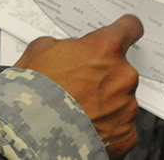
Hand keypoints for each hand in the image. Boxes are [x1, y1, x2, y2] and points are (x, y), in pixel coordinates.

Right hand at [15, 15, 142, 159]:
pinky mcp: (126, 134)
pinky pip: (121, 126)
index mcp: (106, 48)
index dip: (125, 29)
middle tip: (78, 84)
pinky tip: (85, 125)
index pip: (130, 28)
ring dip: (105, 101)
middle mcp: (123, 76)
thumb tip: (69, 50)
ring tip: (77, 108)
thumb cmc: (35, 91)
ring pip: (121, 99)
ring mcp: (127, 107)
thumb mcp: (41, 49)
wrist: (33, 132)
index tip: (127, 30)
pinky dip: (107, 126)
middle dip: (103, 75)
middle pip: (121, 69)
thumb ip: (66, 45)